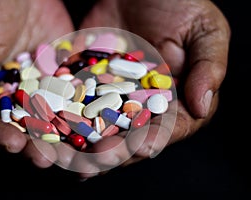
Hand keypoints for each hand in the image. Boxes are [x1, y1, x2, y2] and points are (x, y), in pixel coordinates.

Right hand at [0, 0, 73, 166]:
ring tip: (74, 153)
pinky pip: (73, 98)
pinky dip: (82, 112)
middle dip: (33, 145)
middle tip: (47, 159)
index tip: (11, 144)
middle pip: (19, 129)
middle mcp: (8, 98)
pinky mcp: (61, 79)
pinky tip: (94, 125)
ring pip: (49, 120)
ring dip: (61, 138)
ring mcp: (38, 90)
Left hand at [72, 0, 230, 177]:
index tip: (143, 147)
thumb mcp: (204, 30)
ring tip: (71, 160)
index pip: (171, 126)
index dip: (157, 138)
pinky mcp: (90, 81)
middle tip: (98, 161)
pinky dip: (65, 118)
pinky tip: (53, 132)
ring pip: (100, 126)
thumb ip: (209, 66)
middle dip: (115, 150)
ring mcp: (114, 94)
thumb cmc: (181, 3)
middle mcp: (144, 102)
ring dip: (86, 144)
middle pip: (131, 134)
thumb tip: (203, 104)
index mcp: (177, 97)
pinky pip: (76, 102)